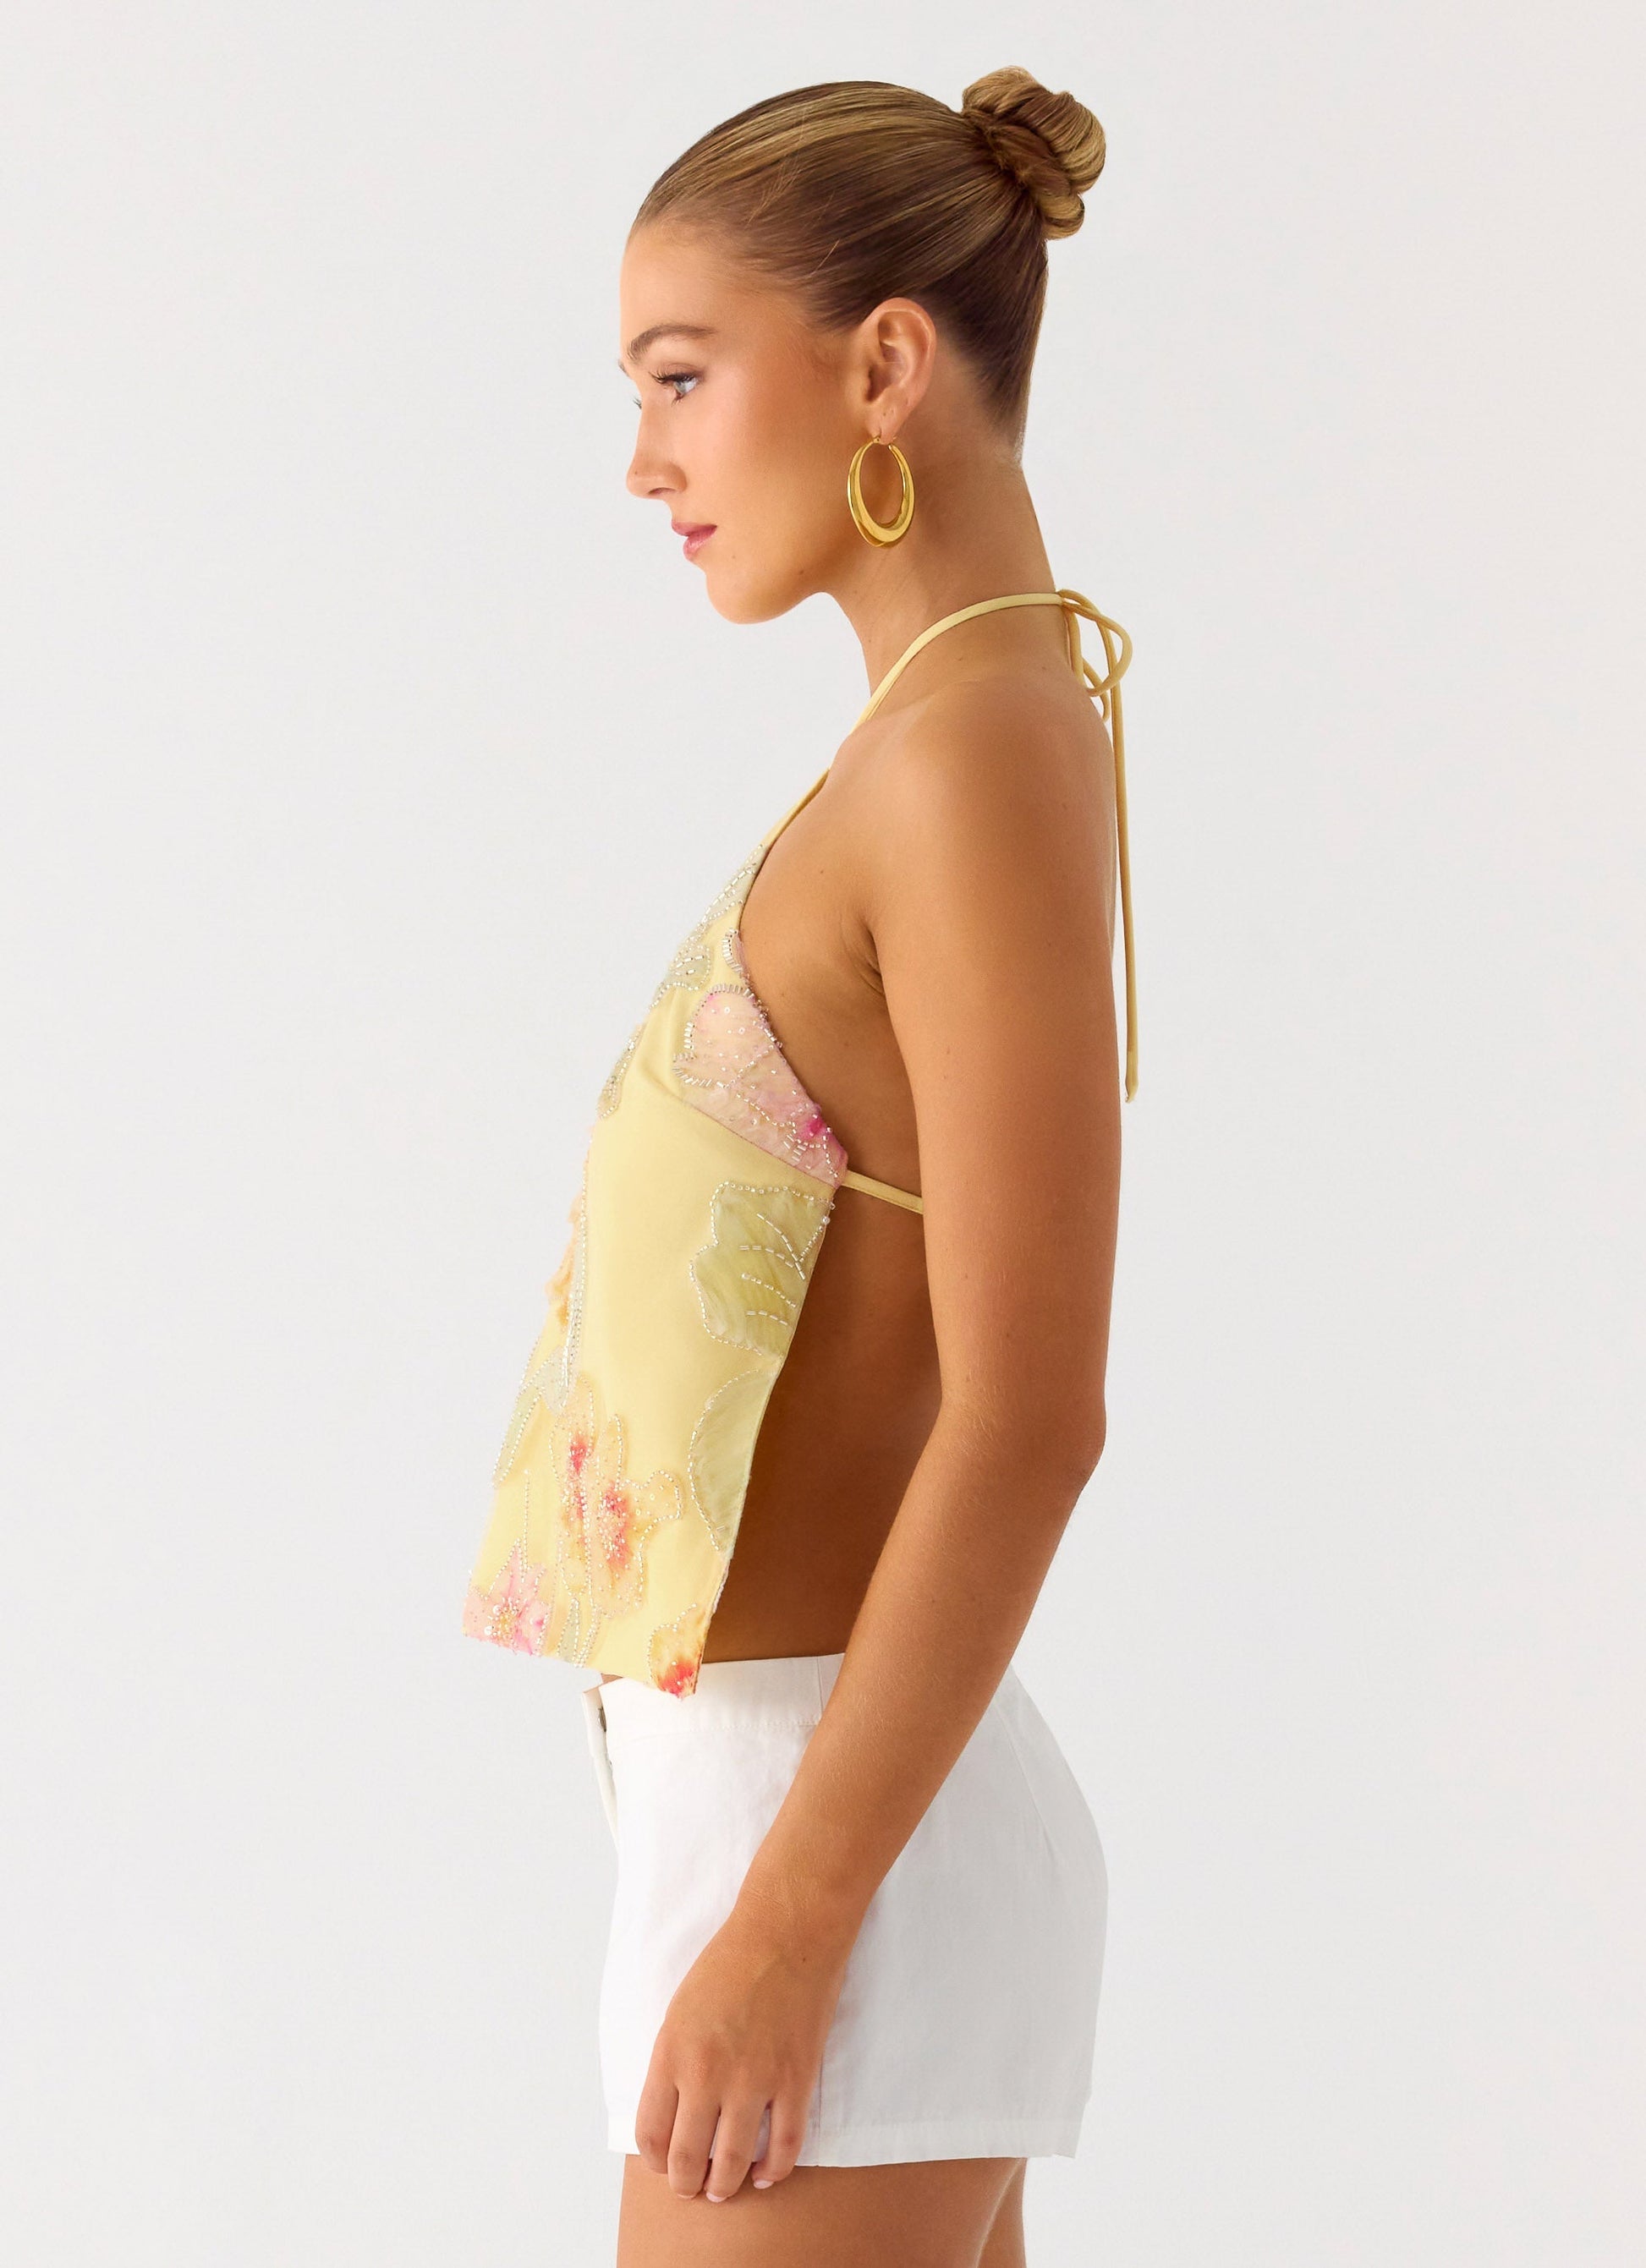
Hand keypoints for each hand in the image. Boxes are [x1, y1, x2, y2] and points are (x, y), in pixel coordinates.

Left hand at [634, 1895, 856, 2201]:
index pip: (651, 2132)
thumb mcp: (679, 2009)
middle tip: (692, 2187)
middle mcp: (707, 2074)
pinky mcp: (794, 2079)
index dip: (655, 2160)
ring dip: (725, 2184)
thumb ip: (673, 2062)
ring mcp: (754, 2080)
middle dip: (686, 2182)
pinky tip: (765, 2174)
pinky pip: (784, 2145)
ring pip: (733, 2161)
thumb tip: (674, 2111)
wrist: (785, 1932)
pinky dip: (774, 2169)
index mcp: (671, 2053)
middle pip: (687, 2157)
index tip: (663, 2165)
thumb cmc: (729, 1962)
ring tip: (723, 2188)